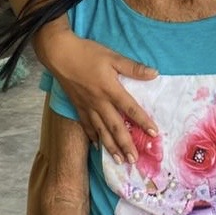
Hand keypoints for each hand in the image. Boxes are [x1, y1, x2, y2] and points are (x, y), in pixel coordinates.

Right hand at [37, 29, 157, 162]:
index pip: (130, 108)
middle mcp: (99, 103)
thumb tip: (154, 73)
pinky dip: (93, 137)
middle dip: (126, 144)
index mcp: (111, 89)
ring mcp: (87, 107)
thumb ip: (133, 68)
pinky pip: (87, 126)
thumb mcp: (113, 57)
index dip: (143, 121)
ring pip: (101, 131)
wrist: (61, 55)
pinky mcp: (78, 107)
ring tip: (119, 161)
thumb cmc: (88, 53)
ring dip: (111, 147)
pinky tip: (98, 146)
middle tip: (134, 160)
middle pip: (115, 127)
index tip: (154, 133)